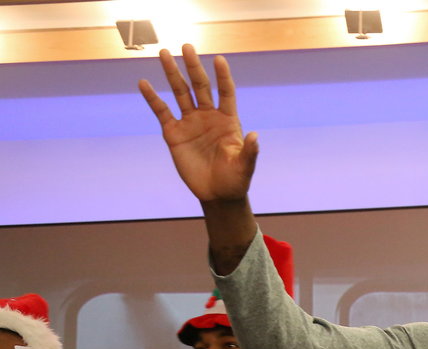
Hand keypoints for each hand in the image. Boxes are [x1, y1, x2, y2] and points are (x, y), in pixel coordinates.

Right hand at [139, 44, 256, 202]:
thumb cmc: (235, 180)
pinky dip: (152, 98)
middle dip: (193, 67)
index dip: (222, 76)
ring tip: (164, 54)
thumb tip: (254, 136)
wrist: (216, 194)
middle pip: (200, 86)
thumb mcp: (245, 167)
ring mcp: (190, 123)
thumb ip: (250, 152)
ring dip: (172, 74)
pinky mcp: (174, 134)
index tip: (219, 59)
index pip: (225, 92)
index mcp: (227, 120)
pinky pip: (162, 112)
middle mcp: (208, 116)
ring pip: (180, 93)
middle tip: (187, 47)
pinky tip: (144, 84)